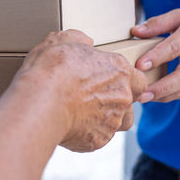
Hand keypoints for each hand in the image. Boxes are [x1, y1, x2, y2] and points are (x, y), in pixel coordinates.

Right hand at [19, 30, 146, 151]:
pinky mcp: (98, 140)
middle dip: (116, 101)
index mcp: (118, 70)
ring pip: (117, 123)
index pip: (139, 79)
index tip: (112, 81)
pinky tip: (69, 124)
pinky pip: (97, 138)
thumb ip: (80, 40)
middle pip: (130, 102)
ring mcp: (111, 121)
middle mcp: (121, 97)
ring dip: (105, 119)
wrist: (40, 102)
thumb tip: (84, 42)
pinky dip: (87, 133)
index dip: (127, 81)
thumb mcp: (63, 40)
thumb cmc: (51, 70)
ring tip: (82, 114)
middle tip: (92, 97)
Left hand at [132, 9, 179, 102]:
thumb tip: (135, 31)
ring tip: (138, 97)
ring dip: (159, 95)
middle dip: (159, 87)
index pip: (175, 48)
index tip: (140, 65)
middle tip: (140, 94)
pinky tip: (151, 95)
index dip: (157, 57)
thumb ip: (158, 23)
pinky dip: (166, 96)